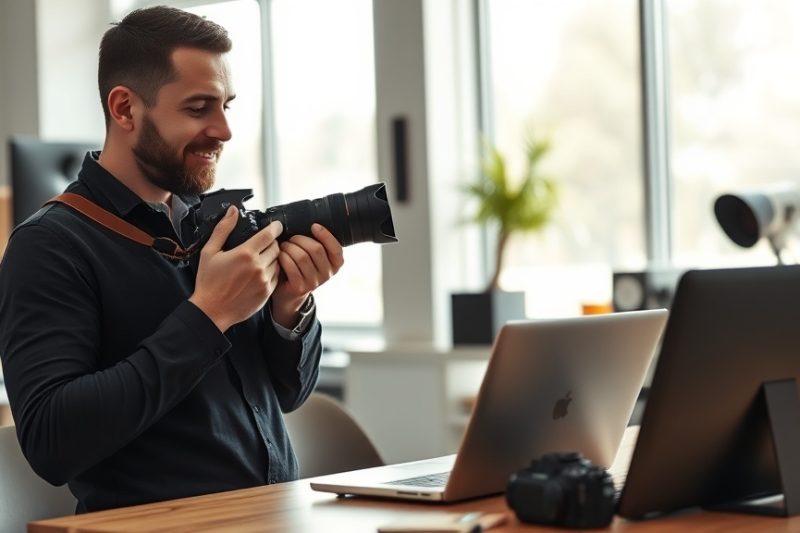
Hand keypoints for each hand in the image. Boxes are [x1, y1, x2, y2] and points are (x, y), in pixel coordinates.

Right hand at [190, 206, 283, 331]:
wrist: (211, 310)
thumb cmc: (208, 282)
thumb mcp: (210, 252)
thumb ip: (223, 229)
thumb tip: (233, 211)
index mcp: (245, 254)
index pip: (269, 235)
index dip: (275, 227)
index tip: (276, 225)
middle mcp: (258, 266)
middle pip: (276, 247)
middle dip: (272, 243)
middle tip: (264, 243)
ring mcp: (264, 280)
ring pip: (278, 262)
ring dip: (272, 258)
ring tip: (260, 259)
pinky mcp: (267, 292)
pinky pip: (276, 276)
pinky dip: (271, 272)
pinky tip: (259, 273)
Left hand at [271, 223, 343, 327]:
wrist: (288, 292)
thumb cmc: (300, 267)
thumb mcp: (313, 257)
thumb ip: (316, 243)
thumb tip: (309, 223)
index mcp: (335, 265)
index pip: (336, 249)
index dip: (326, 235)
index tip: (314, 226)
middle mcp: (327, 274)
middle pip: (316, 249)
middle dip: (300, 239)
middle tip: (291, 238)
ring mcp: (314, 282)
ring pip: (302, 257)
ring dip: (289, 248)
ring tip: (283, 246)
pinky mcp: (300, 287)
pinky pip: (291, 267)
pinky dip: (283, 258)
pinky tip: (280, 256)